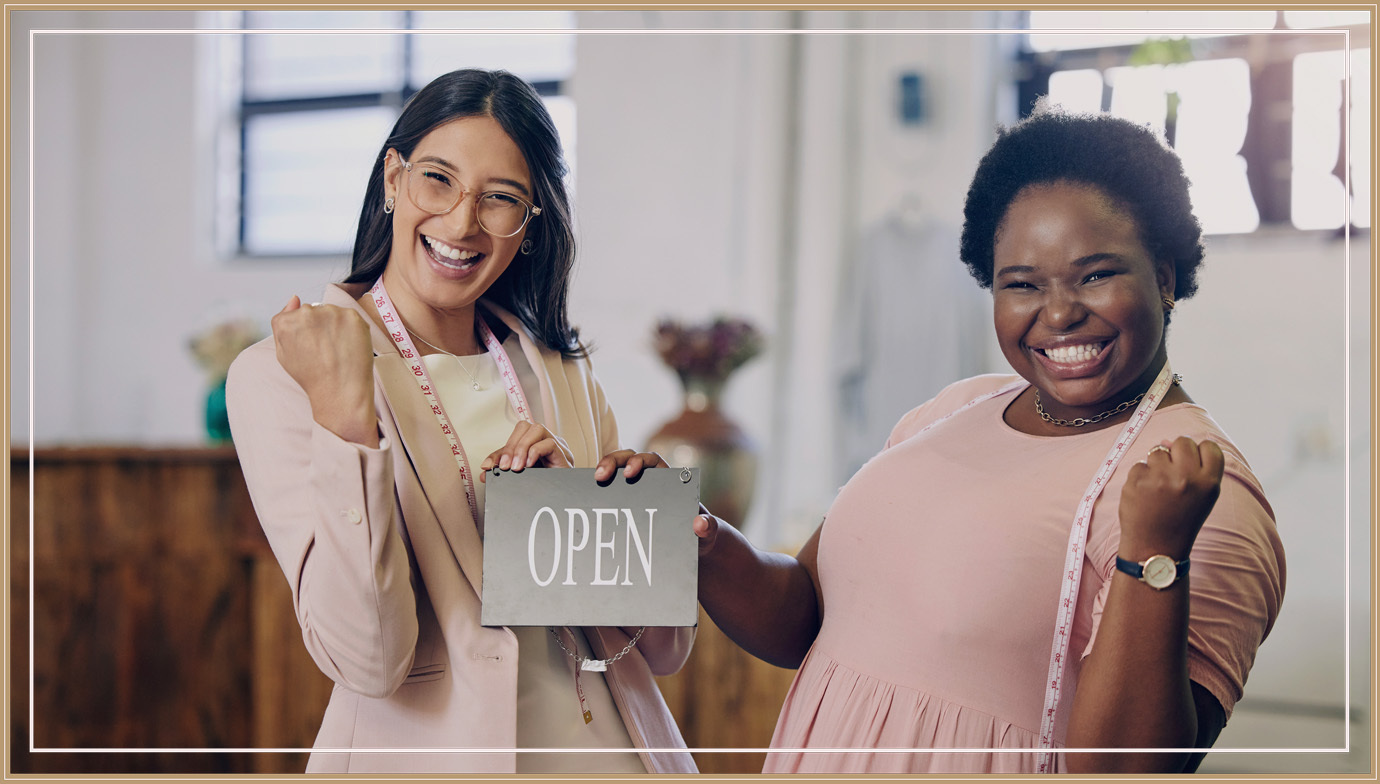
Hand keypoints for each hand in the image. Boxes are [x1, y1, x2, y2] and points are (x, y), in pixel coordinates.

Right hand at [271, 296, 376, 443]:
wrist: (340, 391)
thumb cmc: (311, 376)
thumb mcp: (284, 353)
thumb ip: (282, 322)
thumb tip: (294, 298)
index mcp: (286, 321)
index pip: (296, 314)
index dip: (306, 331)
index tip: (311, 346)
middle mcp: (307, 312)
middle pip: (315, 311)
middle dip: (320, 326)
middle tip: (326, 350)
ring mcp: (332, 312)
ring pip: (333, 312)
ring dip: (336, 325)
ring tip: (337, 349)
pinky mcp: (352, 316)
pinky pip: (350, 316)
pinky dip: (351, 328)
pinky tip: (348, 346)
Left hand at [479, 421, 573, 480]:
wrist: (564, 500)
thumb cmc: (545, 487)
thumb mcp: (520, 476)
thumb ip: (504, 471)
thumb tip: (485, 472)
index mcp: (534, 444)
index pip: (514, 437)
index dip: (500, 449)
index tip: (488, 466)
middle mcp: (545, 441)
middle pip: (525, 426)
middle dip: (511, 446)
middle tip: (505, 466)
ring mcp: (556, 446)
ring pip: (537, 429)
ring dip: (522, 447)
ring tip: (517, 467)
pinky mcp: (564, 455)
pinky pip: (550, 443)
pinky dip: (535, 452)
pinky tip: (530, 466)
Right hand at [594, 450, 722, 554]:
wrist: (693, 547)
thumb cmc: (702, 535)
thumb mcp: (708, 533)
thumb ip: (708, 528)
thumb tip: (699, 524)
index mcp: (670, 480)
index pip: (652, 459)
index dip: (639, 461)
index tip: (630, 473)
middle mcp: (651, 481)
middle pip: (627, 459)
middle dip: (613, 462)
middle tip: (600, 475)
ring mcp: (637, 491)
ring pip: (616, 472)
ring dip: (603, 472)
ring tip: (592, 483)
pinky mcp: (628, 504)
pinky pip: (611, 492)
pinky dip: (599, 492)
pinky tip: (588, 500)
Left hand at [1118, 436, 1224, 559]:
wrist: (1155, 548)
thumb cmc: (1179, 521)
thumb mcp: (1200, 498)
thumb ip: (1193, 468)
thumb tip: (1167, 442)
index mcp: (1209, 483)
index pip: (1209, 447)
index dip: (1199, 453)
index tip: (1192, 465)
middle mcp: (1187, 477)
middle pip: (1183, 442)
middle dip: (1176, 453)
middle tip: (1172, 476)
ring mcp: (1161, 477)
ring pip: (1158, 450)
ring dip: (1156, 465)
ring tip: (1158, 490)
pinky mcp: (1138, 480)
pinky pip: (1139, 464)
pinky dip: (1140, 477)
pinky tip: (1144, 496)